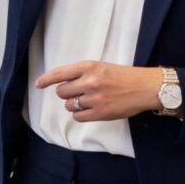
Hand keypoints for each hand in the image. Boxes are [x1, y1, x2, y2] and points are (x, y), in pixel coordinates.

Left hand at [33, 61, 162, 120]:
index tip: (38, 84)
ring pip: (69, 105)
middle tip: (78, 92)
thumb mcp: (102, 67)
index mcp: (89, 67)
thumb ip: (82, 73)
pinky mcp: (100, 113)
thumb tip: (62, 83)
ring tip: (88, 100)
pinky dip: (80, 114)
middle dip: (66, 93)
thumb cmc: (124, 76)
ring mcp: (94, 98)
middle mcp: (90, 82)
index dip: (46, 80)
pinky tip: (90, 109)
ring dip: (74, 104)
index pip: (60, 73)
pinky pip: (78, 116)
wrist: (145, 87)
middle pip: (61, 91)